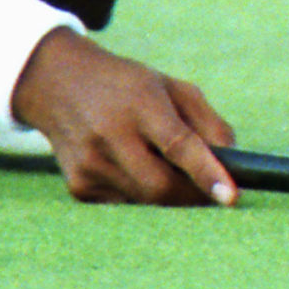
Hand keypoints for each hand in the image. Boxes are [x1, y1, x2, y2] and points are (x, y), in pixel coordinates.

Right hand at [10, 28, 238, 206]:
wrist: (57, 83)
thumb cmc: (126, 86)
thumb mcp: (170, 86)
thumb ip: (207, 122)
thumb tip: (232, 161)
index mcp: (139, 102)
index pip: (177, 144)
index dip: (206, 172)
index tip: (230, 197)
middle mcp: (109, 134)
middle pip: (161, 185)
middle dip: (192, 194)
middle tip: (209, 190)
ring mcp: (90, 164)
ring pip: (145, 200)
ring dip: (166, 193)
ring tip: (161, 165)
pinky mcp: (78, 186)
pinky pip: (125, 204)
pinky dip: (139, 193)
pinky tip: (129, 166)